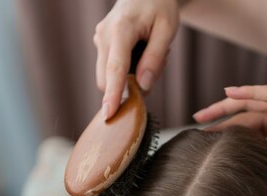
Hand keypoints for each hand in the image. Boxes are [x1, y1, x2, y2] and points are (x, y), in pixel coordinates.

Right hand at [94, 0, 179, 118]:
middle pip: (108, 79)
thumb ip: (155, 58)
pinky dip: (128, 69)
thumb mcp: (167, 30)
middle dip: (130, 85)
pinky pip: (112, 67)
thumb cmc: (160, 6)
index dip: (113, 94)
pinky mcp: (101, 43)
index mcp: (121, 30)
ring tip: (151, 53)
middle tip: (157, 65)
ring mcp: (100, 39)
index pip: (115, 69)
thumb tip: (143, 86)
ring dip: (130, 77)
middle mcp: (104, 35)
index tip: (108, 115)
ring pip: (109, 76)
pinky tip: (142, 52)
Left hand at [193, 85, 266, 178]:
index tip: (206, 140)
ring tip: (203, 113)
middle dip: (219, 118)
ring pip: (251, 101)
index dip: (227, 131)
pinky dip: (250, 91)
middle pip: (244, 113)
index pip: (248, 126)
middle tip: (195, 124)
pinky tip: (231, 92)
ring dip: (225, 105)